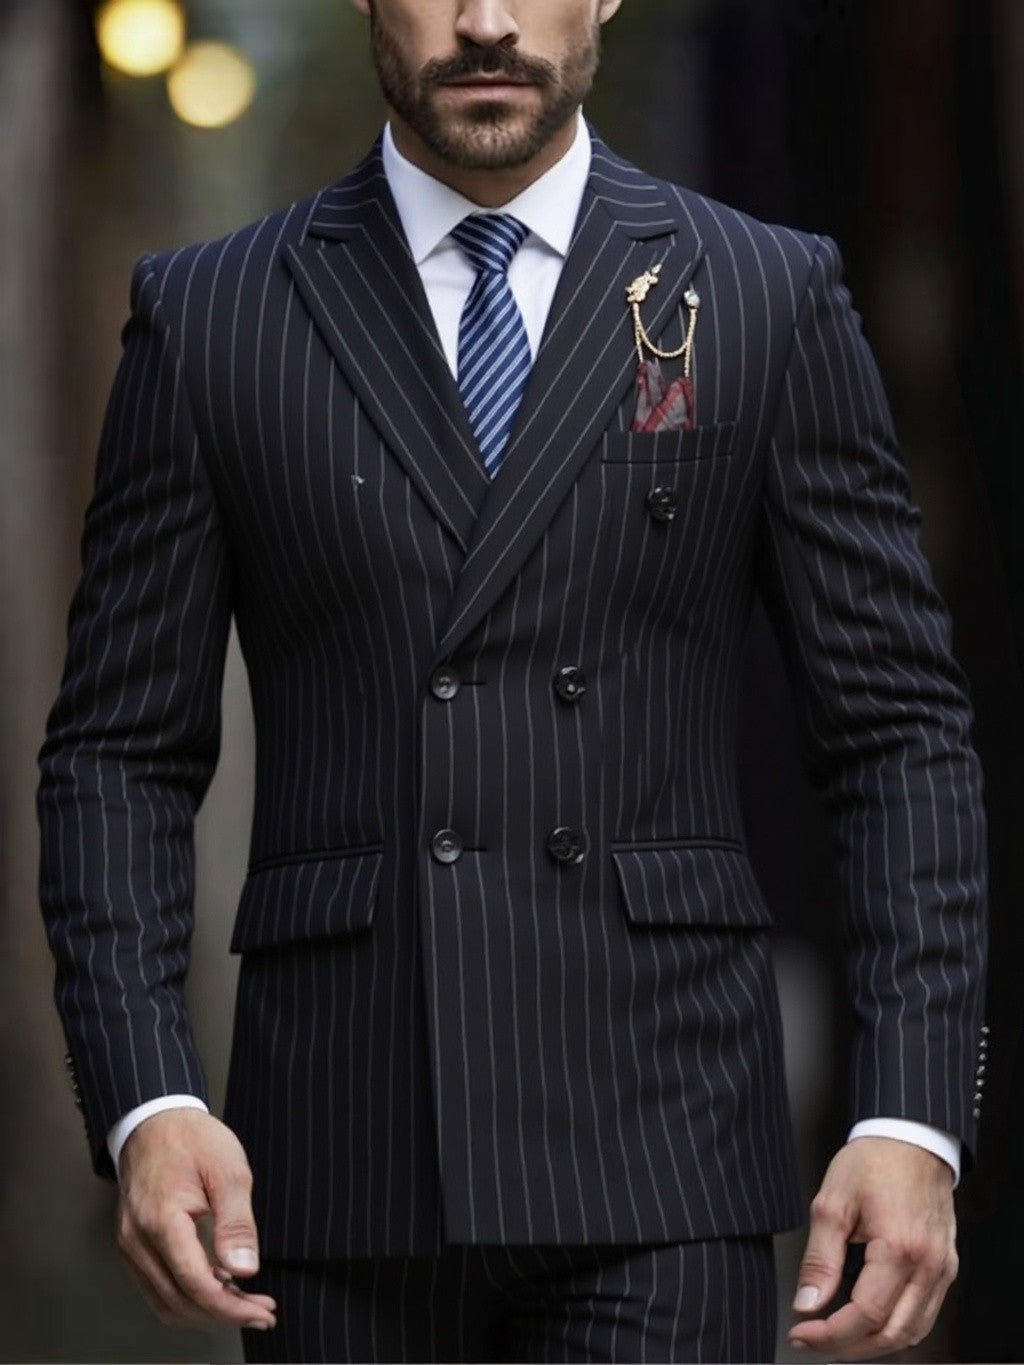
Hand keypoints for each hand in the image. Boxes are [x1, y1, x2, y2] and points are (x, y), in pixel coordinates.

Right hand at [116, 1108, 276, 1332]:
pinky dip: (186, 1297)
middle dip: (224, 1315)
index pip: (196, 1285)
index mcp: (162, 1221)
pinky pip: (156, 1288)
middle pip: (179, 1302)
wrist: (154, 1120)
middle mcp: (138, 1241)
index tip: (262, 1311)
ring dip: (205, 1311)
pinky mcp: (133, 1245)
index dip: (231, 1307)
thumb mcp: (228, 1170)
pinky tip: (216, 1287)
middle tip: (261, 1311)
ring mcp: (131, 1245)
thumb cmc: (191, 1138)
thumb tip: (244, 1270)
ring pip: (165, 1302)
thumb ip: (236, 1223)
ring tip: (243, 1303)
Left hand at [789, 1137, 956, 1359]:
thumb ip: (819, 1258)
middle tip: (814, 1340)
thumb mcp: (832, 1203)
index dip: (830, 1333)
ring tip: (836, 1337)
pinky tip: (869, 1323)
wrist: (911, 1138)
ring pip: (912, 1332)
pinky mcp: (945, 1267)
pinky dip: (896, 1329)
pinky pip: (924, 1315)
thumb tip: (807, 1302)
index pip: (866, 1315)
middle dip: (848, 1346)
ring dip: (873, 1344)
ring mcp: (942, 1269)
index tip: (802, 1332)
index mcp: (900, 1248)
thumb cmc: (874, 1161)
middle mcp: (929, 1266)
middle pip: (892, 1334)